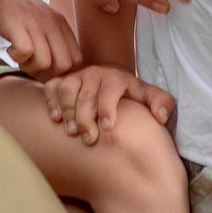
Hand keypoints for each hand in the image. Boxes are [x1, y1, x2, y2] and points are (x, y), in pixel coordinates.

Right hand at [0, 0, 78, 79]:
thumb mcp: (41, 21)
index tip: (43, 69)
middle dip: (46, 74)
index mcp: (61, 23)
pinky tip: (10, 49)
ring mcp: (36, 24)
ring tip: (18, 55)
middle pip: (64, 66)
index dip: (60, 72)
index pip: (76, 60)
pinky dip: (16, 58)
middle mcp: (52, 23)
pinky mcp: (17, 25)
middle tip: (30, 65)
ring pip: (45, 63)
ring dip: (29, 67)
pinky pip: (25, 53)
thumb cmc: (12, 8)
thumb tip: (55, 69)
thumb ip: (52, 40)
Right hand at [43, 65, 175, 147]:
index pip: (110, 89)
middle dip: (86, 116)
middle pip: (87, 94)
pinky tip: (55, 118)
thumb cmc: (130, 95)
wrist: (110, 79)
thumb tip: (161, 116)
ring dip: (67, 109)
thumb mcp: (148, 96)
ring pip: (67, 89)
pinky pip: (51, 87)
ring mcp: (76, 76)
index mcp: (117, 77)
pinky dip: (50, 101)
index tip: (108, 126)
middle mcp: (95, 73)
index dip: (108, 107)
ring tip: (70, 131)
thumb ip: (161, 103)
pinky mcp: (61, 81)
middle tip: (88, 139)